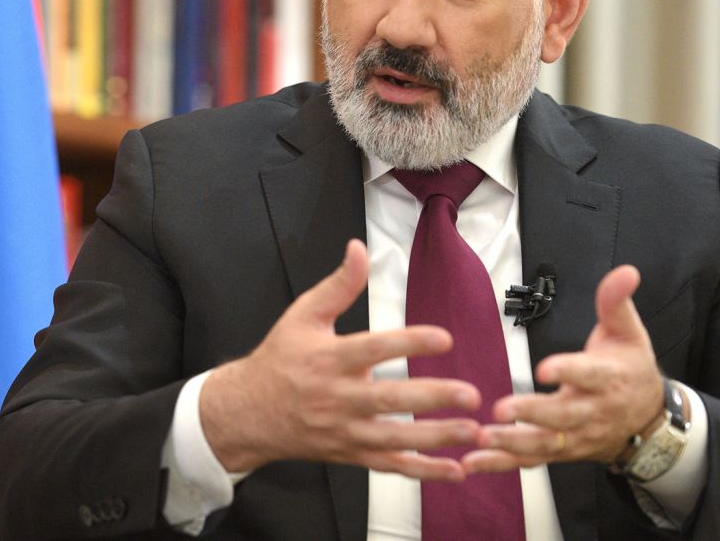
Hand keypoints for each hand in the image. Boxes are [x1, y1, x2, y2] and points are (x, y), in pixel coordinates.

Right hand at [200, 239, 481, 479]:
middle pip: (390, 399)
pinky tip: (455, 470)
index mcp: (329, 359)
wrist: (247, 413)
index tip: (444, 338)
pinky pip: (390, 466)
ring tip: (472, 431)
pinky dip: (423, 470)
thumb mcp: (302, 315)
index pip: (374, 348)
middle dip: (432, 398)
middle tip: (470, 394)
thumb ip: (338, 285)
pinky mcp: (350, 454)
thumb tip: (359, 249)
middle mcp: (338, 397)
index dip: (410, 343)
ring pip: (395, 437)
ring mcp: (345, 430)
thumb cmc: (279, 360)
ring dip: (436, 437)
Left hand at [463, 265, 662, 471]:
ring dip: (512, 444)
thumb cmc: (630, 369)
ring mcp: (576, 437)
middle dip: (531, 414)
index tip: (544, 368)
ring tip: (482, 437)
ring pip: (545, 444)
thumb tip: (626, 271)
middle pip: (562, 416)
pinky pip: (530, 461)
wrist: (649, 421)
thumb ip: (617, 303)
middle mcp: (592, 412)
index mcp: (607, 378)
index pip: (588, 374)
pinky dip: (501, 464)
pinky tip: (471, 461)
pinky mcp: (560, 452)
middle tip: (500, 410)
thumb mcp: (629, 333)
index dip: (567, 371)